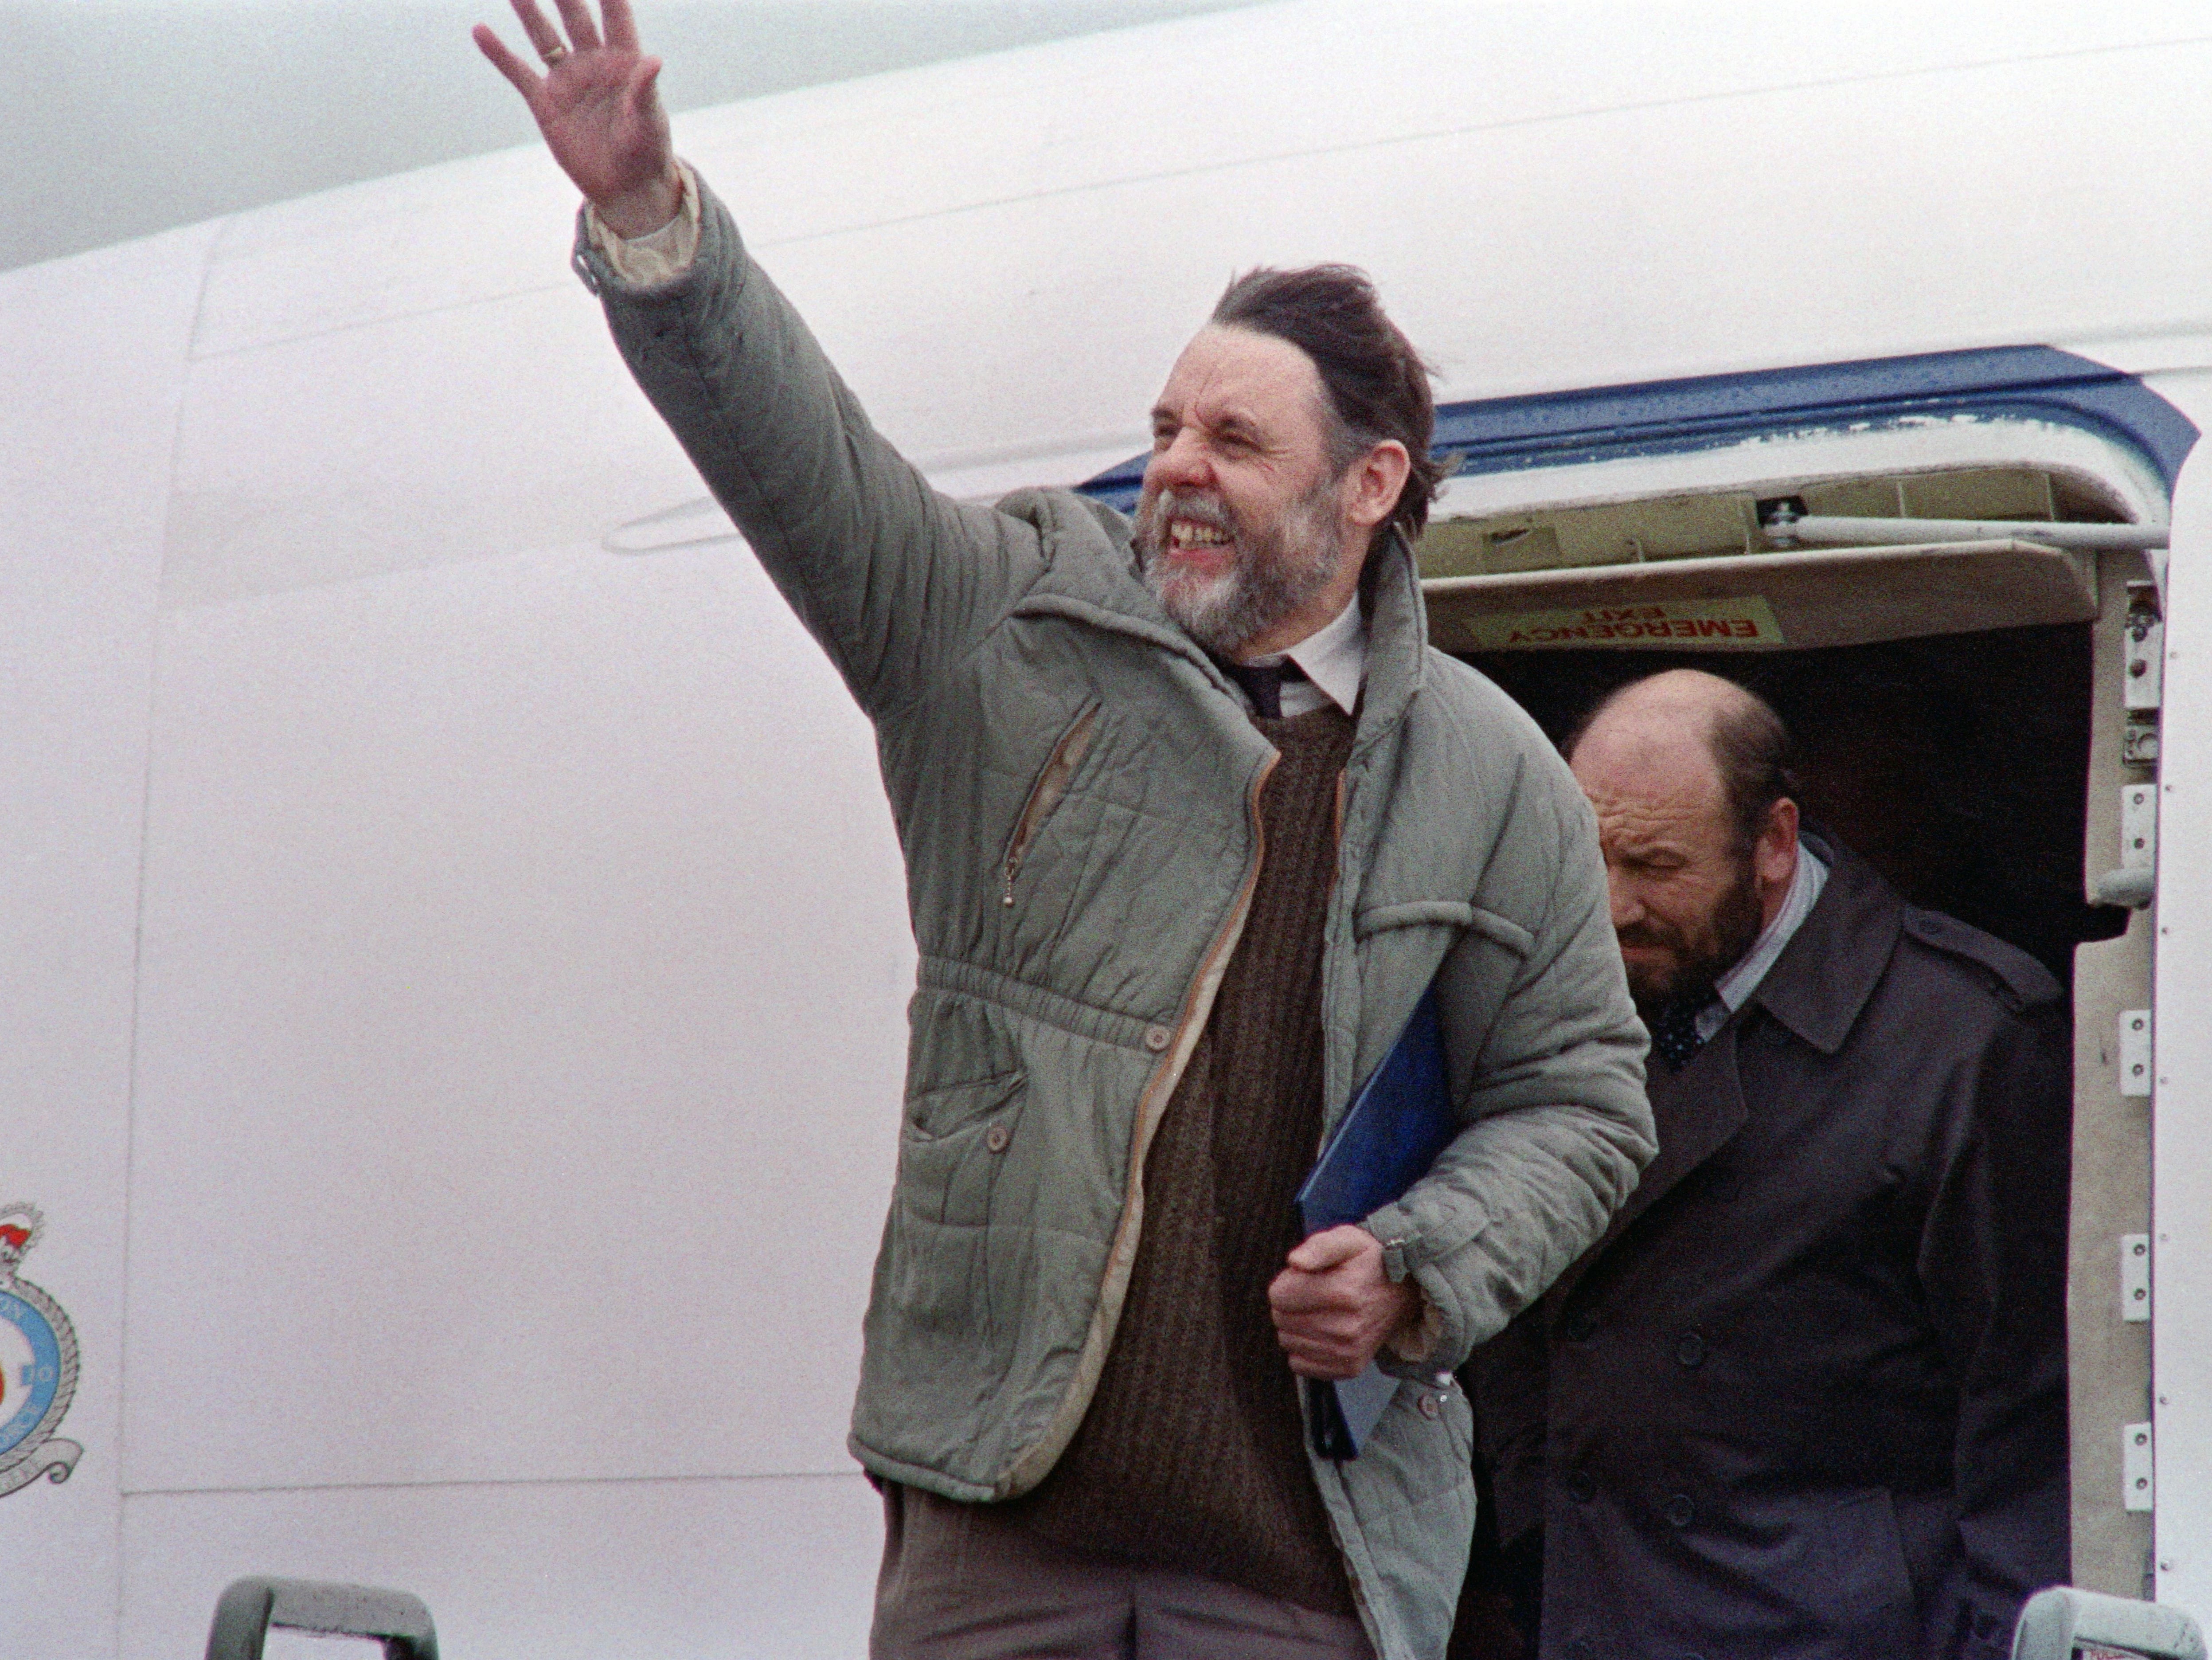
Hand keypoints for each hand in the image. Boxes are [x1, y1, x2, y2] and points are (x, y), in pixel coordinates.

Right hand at [474, 0, 681, 236]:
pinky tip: (481, 31)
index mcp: (625, 62)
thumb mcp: (650, 124)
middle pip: (575, 16)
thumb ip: (646, 92)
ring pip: (544, 36)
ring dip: (529, 12)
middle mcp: (594, 62)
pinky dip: (499, 53)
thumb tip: (653, 61)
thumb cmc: (647, 153)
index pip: (616, 15)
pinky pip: (518, 73)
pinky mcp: (546, 103)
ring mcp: (568, 80)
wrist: (627, 189)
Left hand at [1267, 1225, 1419, 1380]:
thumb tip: (1294, 1261)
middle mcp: (1346, 1327)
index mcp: (1343, 1292)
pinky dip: (1304, 1349)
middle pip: (1281, 1319)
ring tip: (1321, 1311)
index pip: (1278, 1296)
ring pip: (1288, 1341)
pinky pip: (1300, 1364)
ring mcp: (1348, 1351)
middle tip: (1314, 1293)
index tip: (1304, 1277)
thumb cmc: (1370, 1262)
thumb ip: (1318, 1247)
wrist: (1404, 1291)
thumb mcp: (1348, 1239)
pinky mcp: (1349, 1367)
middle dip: (1290, 1303)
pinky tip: (1322, 1332)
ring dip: (1296, 1326)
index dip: (1286, 1282)